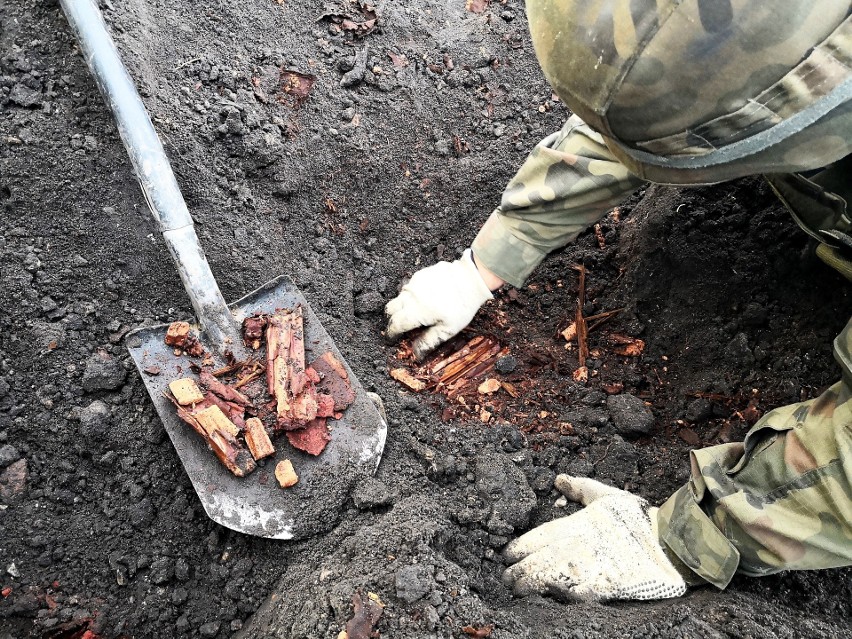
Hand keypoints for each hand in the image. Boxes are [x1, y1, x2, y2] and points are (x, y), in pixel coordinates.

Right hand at [385, 249, 493, 359]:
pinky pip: (408, 287)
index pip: (395, 324)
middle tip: (401, 326)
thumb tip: (416, 354)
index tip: (392, 338)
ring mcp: (413, 283)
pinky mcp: (419, 275)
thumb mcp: (447, 329)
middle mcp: (410, 296)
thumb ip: (428, 341)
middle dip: (392, 319)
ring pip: (398, 297)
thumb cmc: (462, 306)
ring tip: (414, 313)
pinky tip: (424, 300)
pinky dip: (410, 296)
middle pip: (390, 309)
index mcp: (416, 311)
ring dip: (401, 307)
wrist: (471, 279)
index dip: (391, 333)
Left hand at [503, 475, 686, 601]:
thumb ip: (580, 487)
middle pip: (534, 563)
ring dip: (528, 586)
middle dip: (516, 572)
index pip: (534, 539)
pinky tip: (544, 600)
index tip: (506, 555)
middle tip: (505, 578)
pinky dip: (554, 598)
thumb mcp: (605, 495)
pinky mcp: (598, 589)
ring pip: (545, 580)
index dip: (517, 549)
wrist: (665, 544)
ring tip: (516, 591)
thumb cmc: (635, 518)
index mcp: (572, 526)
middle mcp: (573, 548)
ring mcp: (584, 570)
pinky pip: (569, 596)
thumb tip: (559, 479)